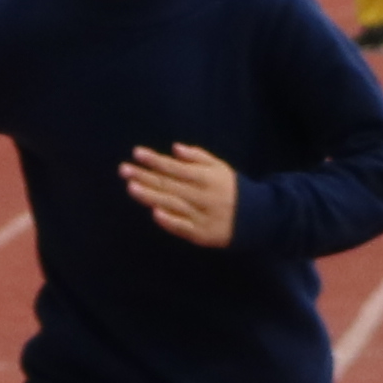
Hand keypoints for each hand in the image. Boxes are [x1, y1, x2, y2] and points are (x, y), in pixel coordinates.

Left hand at [122, 142, 241, 246]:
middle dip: (146, 176)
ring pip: (174, 204)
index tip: (137, 153)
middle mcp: (204, 196)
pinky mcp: (202, 234)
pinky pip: (184, 227)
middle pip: (171, 185)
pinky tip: (154, 213)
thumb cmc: (231, 190)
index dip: (156, 160)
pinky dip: (170, 221)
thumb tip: (175, 147)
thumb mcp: (220, 169)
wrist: (258, 219)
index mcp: (208, 178)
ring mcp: (202, 216)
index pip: (177, 167)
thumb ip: (197, 157)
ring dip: (152, 196)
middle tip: (124, 170)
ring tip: (131, 187)